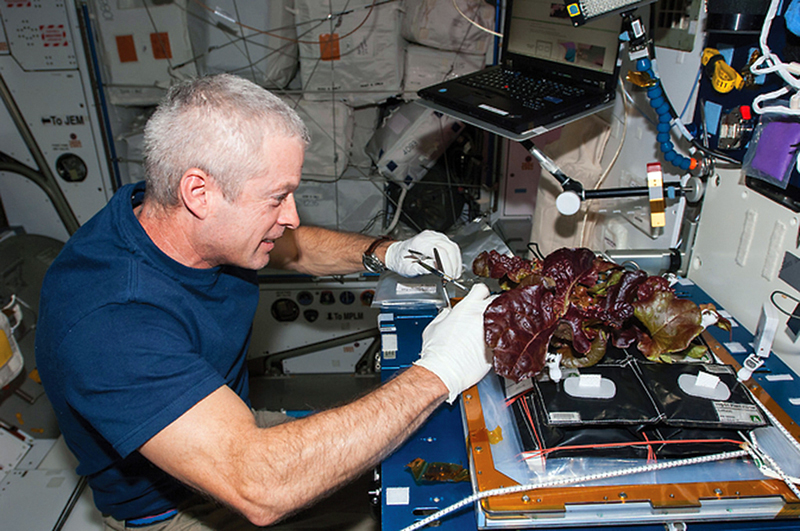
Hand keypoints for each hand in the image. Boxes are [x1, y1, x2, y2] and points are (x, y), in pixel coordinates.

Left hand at [385, 230, 461, 277]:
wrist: (396, 254)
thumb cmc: (400, 261)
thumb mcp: (409, 269)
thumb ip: (423, 269)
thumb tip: (437, 270)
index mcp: (419, 243)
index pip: (440, 251)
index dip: (447, 265)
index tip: (448, 276)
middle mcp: (427, 236)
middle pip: (449, 248)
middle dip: (453, 265)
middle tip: (452, 277)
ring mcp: (434, 235)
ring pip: (452, 247)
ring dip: (455, 261)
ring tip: (453, 274)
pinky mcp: (438, 238)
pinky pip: (451, 246)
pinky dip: (454, 257)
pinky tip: (452, 267)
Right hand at [413, 284, 495, 403]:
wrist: (444, 371)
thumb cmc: (437, 352)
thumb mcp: (434, 326)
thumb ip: (444, 316)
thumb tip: (447, 314)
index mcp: (466, 307)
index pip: (481, 289)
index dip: (479, 293)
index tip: (478, 297)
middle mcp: (481, 316)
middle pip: (497, 301)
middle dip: (492, 306)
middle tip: (485, 314)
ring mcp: (491, 331)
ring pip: (504, 319)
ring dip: (499, 322)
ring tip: (490, 329)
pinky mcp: (497, 347)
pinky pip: (504, 339)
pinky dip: (500, 340)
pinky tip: (490, 345)